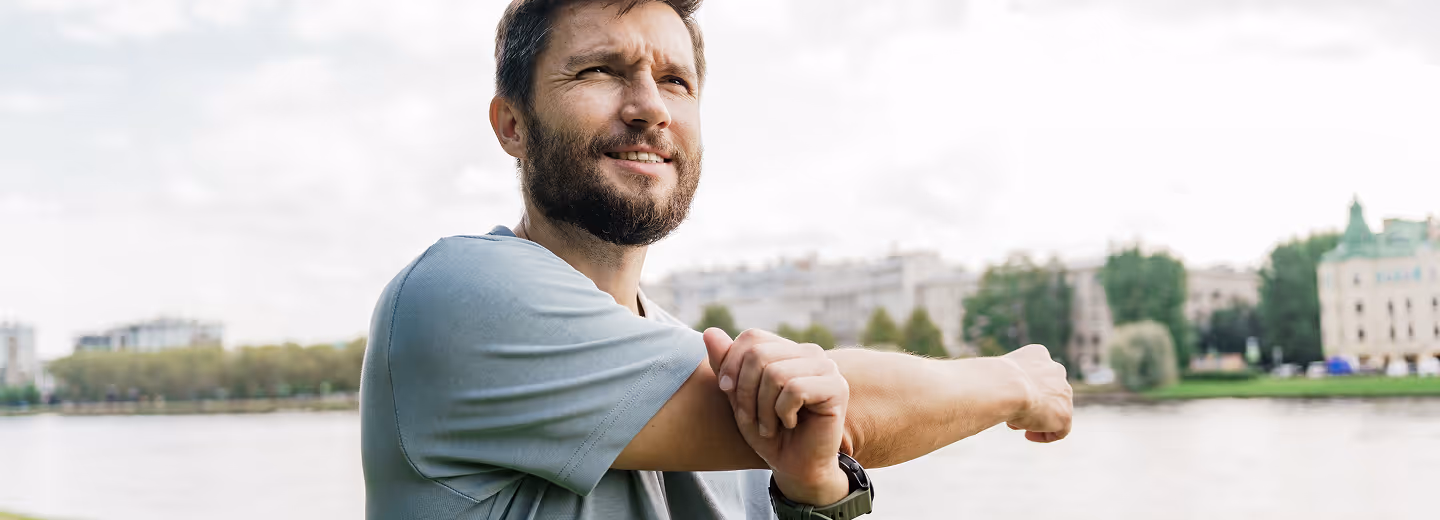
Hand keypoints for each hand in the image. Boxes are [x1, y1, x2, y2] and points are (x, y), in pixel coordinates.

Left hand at [704, 328, 849, 505]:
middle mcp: (810, 352)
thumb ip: (726, 364)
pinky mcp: (836, 387)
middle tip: (751, 418)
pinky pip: (794, 390)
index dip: (732, 364)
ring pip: (775, 374)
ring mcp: (826, 368)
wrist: (795, 466)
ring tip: (771, 424)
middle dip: (745, 392)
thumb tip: (709, 332)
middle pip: (759, 355)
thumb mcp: (738, 397)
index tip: (727, 391)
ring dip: (764, 408)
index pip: (752, 337)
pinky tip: (791, 424)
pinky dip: (783, 413)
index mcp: (788, 350)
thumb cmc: (769, 432)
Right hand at [999, 344, 1073, 442]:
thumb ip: (1004, 382)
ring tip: (1017, 424)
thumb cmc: (993, 379)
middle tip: (1013, 413)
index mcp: (1038, 354)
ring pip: (1054, 410)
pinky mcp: (1065, 414)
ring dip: (1037, 419)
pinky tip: (1028, 435)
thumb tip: (993, 395)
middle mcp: (1056, 370)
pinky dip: (1045, 435)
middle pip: (1048, 392)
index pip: (1037, 373)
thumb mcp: (997, 374)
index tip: (1012, 399)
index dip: (1025, 388)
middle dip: (1033, 404)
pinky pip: (1060, 430)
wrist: (1006, 385)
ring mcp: (1064, 393)